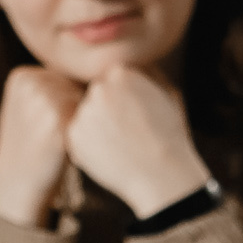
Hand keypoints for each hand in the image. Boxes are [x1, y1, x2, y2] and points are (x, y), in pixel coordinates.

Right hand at [0, 65, 85, 227]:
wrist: (16, 184)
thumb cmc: (32, 147)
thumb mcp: (31, 108)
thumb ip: (54, 87)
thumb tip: (101, 72)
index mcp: (22, 75)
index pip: (66, 77)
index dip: (69, 103)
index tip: (50, 124)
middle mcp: (30, 83)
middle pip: (78, 87)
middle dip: (78, 112)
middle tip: (56, 136)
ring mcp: (43, 100)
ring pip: (87, 103)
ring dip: (85, 123)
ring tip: (61, 142)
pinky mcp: (57, 121)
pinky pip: (88, 120)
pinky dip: (87, 135)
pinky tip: (70, 148)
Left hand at [65, 66, 211, 217]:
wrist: (161, 174)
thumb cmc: (168, 136)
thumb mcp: (163, 94)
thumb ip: (141, 76)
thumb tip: (125, 68)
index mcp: (121, 73)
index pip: (111, 80)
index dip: (123, 100)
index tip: (133, 115)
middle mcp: (98, 88)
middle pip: (95, 96)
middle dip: (107, 111)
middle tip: (127, 131)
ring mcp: (84, 112)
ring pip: (85, 116)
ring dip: (97, 128)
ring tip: (121, 144)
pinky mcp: (73, 136)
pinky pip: (78, 137)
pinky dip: (90, 146)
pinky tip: (111, 154)